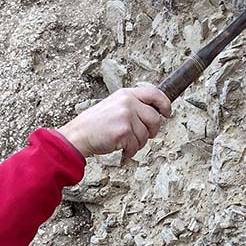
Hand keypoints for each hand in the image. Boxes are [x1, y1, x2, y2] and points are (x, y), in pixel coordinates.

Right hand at [57, 87, 171, 158]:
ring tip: (124, 142)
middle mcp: (128, 103)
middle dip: (151, 131)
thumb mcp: (114, 105)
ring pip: (145, 135)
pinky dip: (130, 151)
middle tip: (141, 137)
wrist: (78, 135)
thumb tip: (155, 114)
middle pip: (155, 119)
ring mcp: (126, 116)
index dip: (165, 103)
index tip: (167, 113)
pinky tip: (120, 149)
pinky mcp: (124, 132)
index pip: (154, 93)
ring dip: (137, 144)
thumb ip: (133, 106)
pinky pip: (136, 146)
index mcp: (126, 94)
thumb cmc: (95, 124)